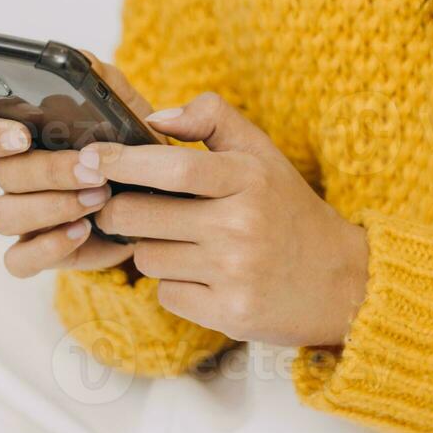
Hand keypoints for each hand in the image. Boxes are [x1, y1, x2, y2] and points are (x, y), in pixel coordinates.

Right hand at [0, 59, 148, 277]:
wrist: (164, 197)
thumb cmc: (132, 147)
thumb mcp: (125, 107)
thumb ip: (102, 80)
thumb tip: (78, 61)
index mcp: (21, 135)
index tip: (21, 135)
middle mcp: (13, 176)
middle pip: (0, 174)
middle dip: (47, 171)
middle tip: (91, 170)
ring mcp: (23, 216)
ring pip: (2, 215)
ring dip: (49, 207)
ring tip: (97, 200)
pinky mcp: (40, 252)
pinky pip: (18, 259)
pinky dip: (47, 247)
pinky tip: (81, 231)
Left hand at [87, 92, 367, 347]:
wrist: (342, 282)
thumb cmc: (288, 211)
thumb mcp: (262, 154)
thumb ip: (211, 120)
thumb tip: (154, 118)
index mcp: (248, 178)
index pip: (170, 168)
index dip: (121, 163)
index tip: (91, 159)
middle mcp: (241, 225)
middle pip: (138, 216)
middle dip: (120, 210)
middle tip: (130, 208)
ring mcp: (235, 273)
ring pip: (146, 258)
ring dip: (153, 250)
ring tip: (188, 244)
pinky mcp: (229, 314)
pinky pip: (167, 295)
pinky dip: (176, 286)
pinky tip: (205, 277)